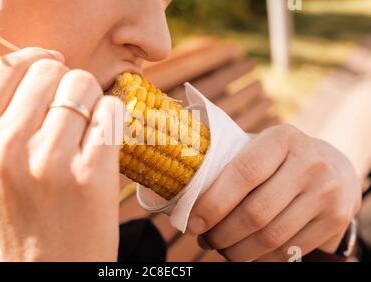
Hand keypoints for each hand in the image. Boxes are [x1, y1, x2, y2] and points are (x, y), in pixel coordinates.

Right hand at [0, 48, 124, 260]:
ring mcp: (47, 163)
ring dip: (93, 101)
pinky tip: (105, 141)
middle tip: (74, 110)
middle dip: (67, 83)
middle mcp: (2, 150)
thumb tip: (41, 68)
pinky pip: (112, 113)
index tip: (53, 68)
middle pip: (49, 71)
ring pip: (83, 86)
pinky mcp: (90, 177)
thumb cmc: (17, 223)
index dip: (36, 60)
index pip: (6, 68)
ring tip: (88, 131)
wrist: (43, 277)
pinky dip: (114, 118)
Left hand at [189, 124, 361, 260]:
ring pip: (271, 236)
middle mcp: (309, 162)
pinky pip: (290, 250)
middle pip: (255, 212)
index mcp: (282, 138)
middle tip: (204, 240)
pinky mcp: (335, 218)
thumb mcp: (261, 149)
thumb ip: (229, 163)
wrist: (334, 168)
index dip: (214, 203)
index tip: (193, 223)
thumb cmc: (279, 160)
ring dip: (238, 250)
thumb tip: (186, 193)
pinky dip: (261, 258)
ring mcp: (326, 191)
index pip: (242, 173)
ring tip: (221, 249)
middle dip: (222, 233)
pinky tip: (246, 254)